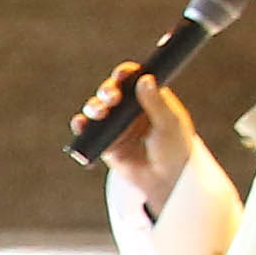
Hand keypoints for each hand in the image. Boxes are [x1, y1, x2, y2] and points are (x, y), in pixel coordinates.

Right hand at [76, 70, 198, 210]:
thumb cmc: (174, 149)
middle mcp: (129, 108)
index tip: (122, 75)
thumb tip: (145, 79)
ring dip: (94, 107)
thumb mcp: (169, 124)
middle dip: (107, 91)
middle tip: (111, 98)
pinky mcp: (104, 141)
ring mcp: (115, 124)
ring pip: (96, 108)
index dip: (125, 74)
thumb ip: (156, 102)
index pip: (133, 79)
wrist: (164, 180)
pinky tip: (81, 124)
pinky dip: (81, 126)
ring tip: (99, 113)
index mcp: (148, 97)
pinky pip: (87, 130)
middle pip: (110, 90)